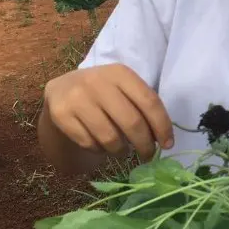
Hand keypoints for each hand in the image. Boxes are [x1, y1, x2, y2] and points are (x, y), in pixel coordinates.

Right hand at [43, 64, 172, 160]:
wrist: (62, 89)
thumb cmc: (104, 93)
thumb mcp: (124, 90)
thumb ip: (143, 108)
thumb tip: (162, 139)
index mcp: (120, 73)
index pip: (149, 101)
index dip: (162, 126)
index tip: (168, 144)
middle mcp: (97, 81)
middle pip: (131, 122)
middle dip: (145, 145)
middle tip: (148, 156)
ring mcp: (77, 97)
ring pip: (110, 137)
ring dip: (121, 151)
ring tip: (123, 150)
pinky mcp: (61, 114)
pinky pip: (89, 143)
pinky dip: (99, 150)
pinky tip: (100, 144)